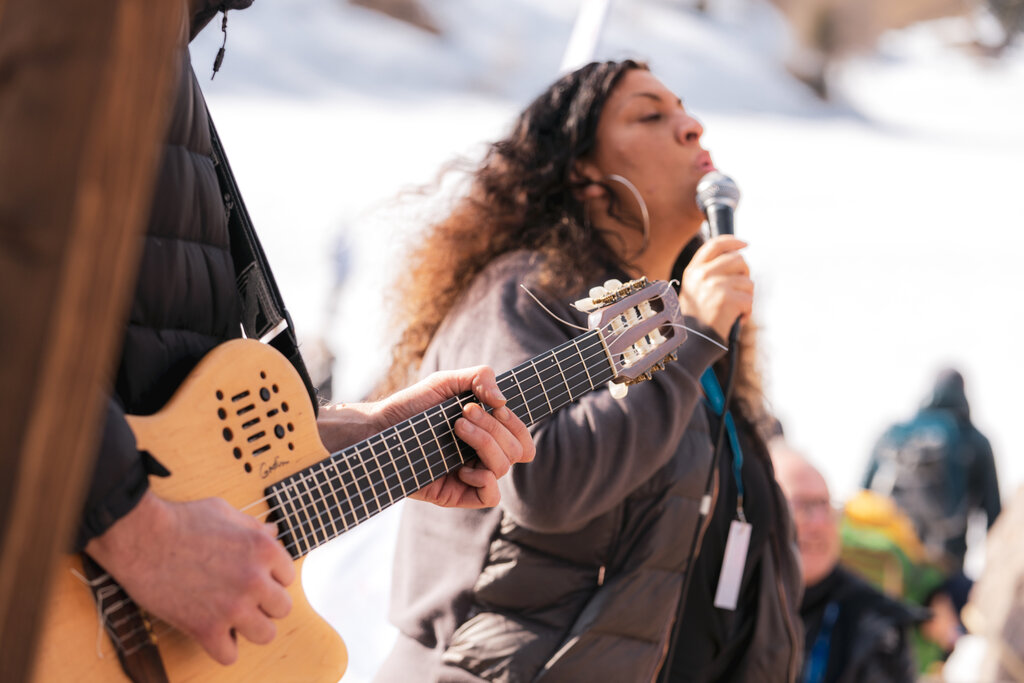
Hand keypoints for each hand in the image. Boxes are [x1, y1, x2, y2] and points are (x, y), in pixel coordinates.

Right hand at [84, 491, 294, 664]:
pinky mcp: (205, 629)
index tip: (252, 577)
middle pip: (282, 608)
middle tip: (244, 598)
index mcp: (264, 549)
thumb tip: (273, 532)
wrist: (139, 537)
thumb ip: (253, 527)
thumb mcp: (225, 512)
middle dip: (265, 604)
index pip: (288, 577)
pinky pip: (229, 656)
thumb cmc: (180, 520)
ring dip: (250, 628)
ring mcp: (232, 607)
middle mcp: (254, 580)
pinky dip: (221, 647)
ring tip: (233, 618)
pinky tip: (212, 632)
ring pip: (266, 635)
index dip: (270, 578)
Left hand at [328, 366, 533, 507]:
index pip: (522, 437)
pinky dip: (485, 480)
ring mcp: (471, 475)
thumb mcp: (446, 381)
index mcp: (487, 433)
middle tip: (463, 413)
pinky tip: (462, 467)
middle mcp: (483, 455)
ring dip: (485, 443)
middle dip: (495, 428)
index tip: (494, 406)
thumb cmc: (412, 405)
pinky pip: (490, 497)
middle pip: (517, 450)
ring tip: (456, 427)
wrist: (379, 427)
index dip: (515, 423)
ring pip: (504, 468)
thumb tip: (503, 401)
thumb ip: (479, 377)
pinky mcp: (456, 494)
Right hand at [677, 235, 753, 340]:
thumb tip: (737, 257)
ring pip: (747, 282)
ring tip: (733, 310)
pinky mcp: (727, 299)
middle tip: (740, 290)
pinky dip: (746, 312)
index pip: (715, 244)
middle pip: (738, 260)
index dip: (733, 241)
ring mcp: (714, 286)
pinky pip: (749, 300)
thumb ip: (710, 272)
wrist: (692, 342)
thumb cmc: (697, 318)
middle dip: (745, 274)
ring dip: (746, 297)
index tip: (745, 244)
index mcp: (693, 270)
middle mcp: (702, 274)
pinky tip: (735, 319)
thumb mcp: (695, 290)